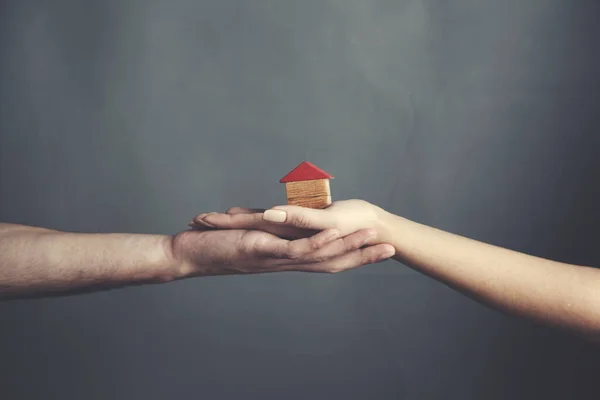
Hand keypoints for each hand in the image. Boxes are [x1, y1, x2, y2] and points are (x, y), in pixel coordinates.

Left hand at [172, 206, 393, 274]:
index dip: (354, 256)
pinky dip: (317, 243)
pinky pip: (295, 249)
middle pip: (331, 261)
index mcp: (286, 259)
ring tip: (375, 239)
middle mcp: (286, 263)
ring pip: (320, 255)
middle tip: (391, 249)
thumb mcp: (250, 237)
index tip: (379, 250)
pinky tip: (336, 236)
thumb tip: (280, 220)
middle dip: (362, 256)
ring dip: (348, 248)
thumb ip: (269, 232)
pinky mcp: (264, 251)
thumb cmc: (218, 246)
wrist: (189, 254)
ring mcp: (277, 259)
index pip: (326, 259)